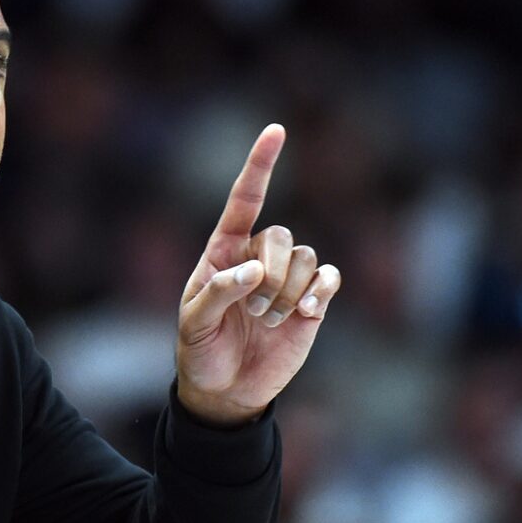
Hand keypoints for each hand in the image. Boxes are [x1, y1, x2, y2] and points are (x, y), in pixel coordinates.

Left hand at [176, 124, 341, 426]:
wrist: (226, 391)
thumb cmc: (201, 351)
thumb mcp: (193, 325)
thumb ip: (218, 293)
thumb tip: (253, 271)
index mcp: (223, 252)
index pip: (243, 201)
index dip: (260, 166)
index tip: (276, 131)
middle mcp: (257, 258)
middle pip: (279, 236)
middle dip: (270, 274)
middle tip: (251, 312)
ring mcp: (286, 279)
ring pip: (304, 257)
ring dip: (287, 292)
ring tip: (266, 322)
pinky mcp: (311, 301)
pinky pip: (328, 276)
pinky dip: (320, 289)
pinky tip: (306, 311)